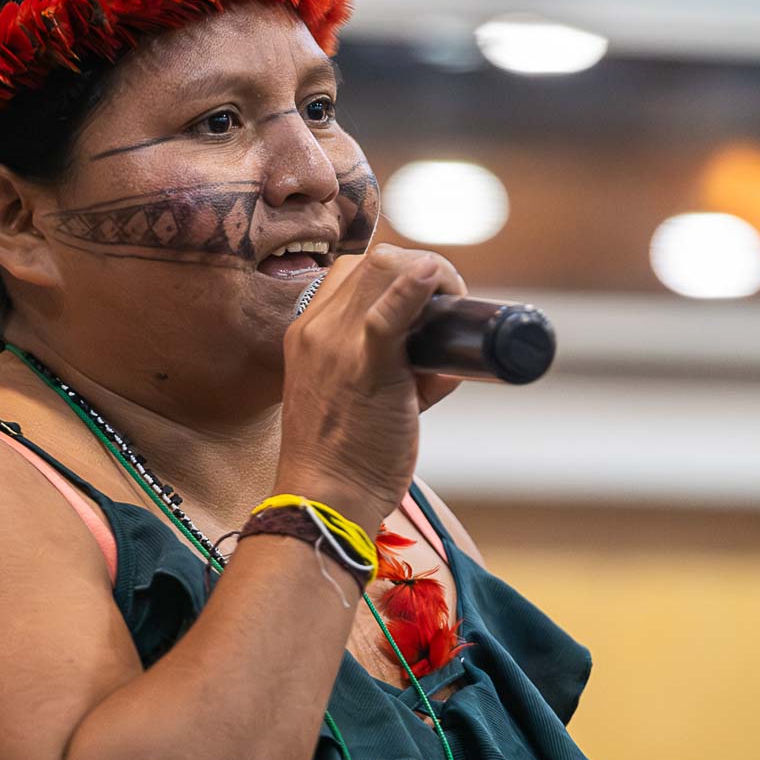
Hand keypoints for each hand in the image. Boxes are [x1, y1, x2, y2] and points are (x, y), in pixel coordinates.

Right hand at [274, 243, 465, 527]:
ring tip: (452, 304)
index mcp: (307, 334)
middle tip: (450, 300)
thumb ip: (399, 371)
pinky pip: (388, 313)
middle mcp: (317, 330)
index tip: (424, 296)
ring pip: (384, 269)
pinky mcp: (366, 368)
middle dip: (421, 268)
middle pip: (373, 262)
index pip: (350, 271)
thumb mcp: (355, 398)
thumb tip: (448, 361)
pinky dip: (414, 288)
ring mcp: (337, 345)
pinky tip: (434, 279)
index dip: (395, 272)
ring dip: (431, 276)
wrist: (325, 498)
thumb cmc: (345, 458)